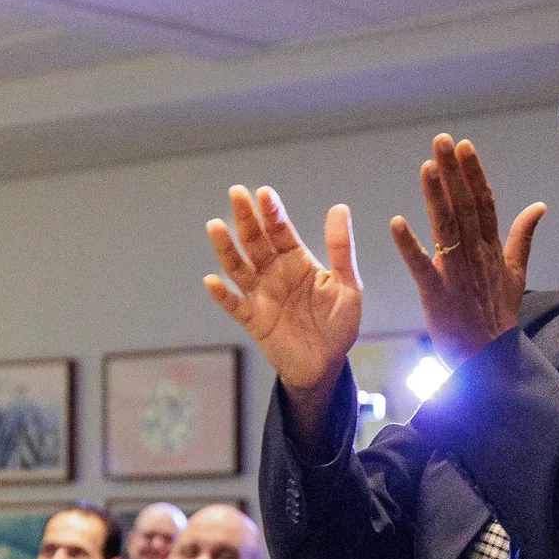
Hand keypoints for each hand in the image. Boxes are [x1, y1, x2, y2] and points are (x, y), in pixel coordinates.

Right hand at [206, 187, 362, 431]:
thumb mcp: (347, 285)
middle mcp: (274, 273)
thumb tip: (339, 207)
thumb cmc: (338, 324)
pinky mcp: (253, 320)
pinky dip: (222, 294)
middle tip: (236, 193)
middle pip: (255, 241)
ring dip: (226, 248)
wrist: (327, 365)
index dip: (272, 212)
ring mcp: (261, 295)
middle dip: (245, 218)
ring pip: (238, 267)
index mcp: (297, 261)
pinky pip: (234, 305)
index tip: (264, 193)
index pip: (281, 231)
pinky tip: (212, 280)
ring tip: (215, 226)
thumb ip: (340, 249)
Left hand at [387, 135, 546, 364]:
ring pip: (446, 228)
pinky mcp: (437, 294)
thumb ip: (524, 236)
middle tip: (442, 141)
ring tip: (427, 166)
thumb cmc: (498, 316)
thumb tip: (539, 205)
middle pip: (465, 206)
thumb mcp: (516, 273)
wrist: (490, 359)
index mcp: (492, 248)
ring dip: (436, 196)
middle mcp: (476, 255)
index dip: (474, 173)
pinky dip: (409, 245)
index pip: (484, 202)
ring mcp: (457, 273)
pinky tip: (396, 222)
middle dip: (454, 173)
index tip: (464, 146)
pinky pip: (422, 265)